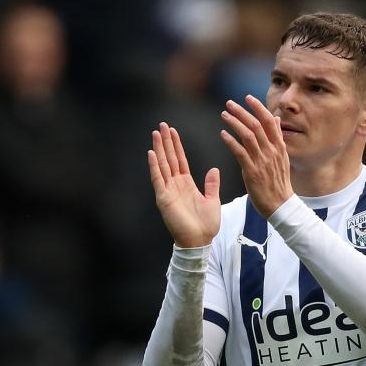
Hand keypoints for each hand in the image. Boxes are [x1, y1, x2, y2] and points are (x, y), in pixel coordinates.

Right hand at [148, 122, 220, 247]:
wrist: (200, 241)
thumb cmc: (206, 225)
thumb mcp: (213, 200)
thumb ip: (212, 184)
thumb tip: (214, 169)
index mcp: (186, 184)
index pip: (180, 160)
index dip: (176, 145)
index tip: (173, 131)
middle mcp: (175, 185)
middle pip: (169, 158)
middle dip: (166, 142)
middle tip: (162, 125)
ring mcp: (168, 191)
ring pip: (162, 165)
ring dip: (159, 149)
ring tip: (156, 133)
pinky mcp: (164, 199)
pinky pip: (158, 179)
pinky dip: (154, 166)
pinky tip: (151, 153)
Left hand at [220, 95, 293, 217]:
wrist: (280, 205)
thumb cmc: (279, 181)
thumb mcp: (282, 156)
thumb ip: (277, 136)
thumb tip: (275, 118)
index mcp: (279, 146)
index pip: (268, 121)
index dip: (258, 108)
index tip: (247, 98)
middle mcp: (271, 151)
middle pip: (256, 125)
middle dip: (242, 112)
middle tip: (229, 103)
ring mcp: (262, 161)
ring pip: (248, 136)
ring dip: (235, 123)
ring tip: (224, 115)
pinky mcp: (252, 172)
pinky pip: (240, 153)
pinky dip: (231, 141)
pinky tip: (223, 134)